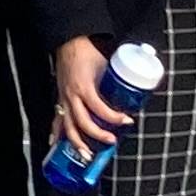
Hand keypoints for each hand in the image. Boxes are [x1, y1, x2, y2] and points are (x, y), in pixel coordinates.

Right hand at [53, 36, 137, 161]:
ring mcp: (64, 98)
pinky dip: (56, 133)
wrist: (70, 40)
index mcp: (84, 87)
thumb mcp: (107, 63)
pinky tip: (56, 143)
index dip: (114, 117)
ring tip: (86, 155)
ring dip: (77, 142)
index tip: (128, 120)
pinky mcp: (60, 98)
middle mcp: (72, 96)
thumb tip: (139, 86)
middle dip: (97, 135)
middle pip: (83, 123)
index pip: (99, 109)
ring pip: (68, 126)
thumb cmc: (87, 50)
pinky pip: (57, 119)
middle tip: (112, 141)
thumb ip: (119, 78)